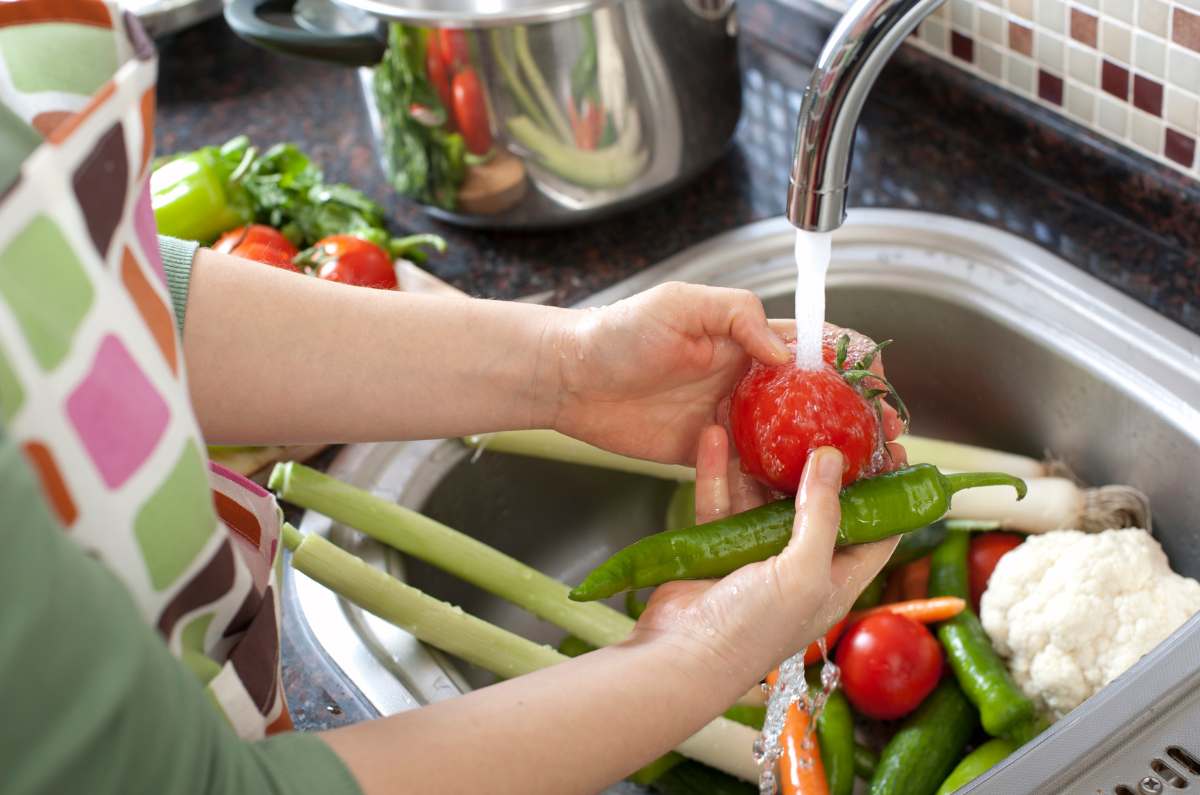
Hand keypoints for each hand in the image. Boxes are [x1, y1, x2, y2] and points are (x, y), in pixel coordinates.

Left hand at [549, 282, 905, 464]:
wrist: (571, 378)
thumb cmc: (618, 333)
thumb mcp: (681, 305)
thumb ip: (738, 317)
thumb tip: (785, 351)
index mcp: (747, 339)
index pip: (816, 347)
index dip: (853, 363)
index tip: (880, 385)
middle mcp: (748, 380)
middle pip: (817, 399)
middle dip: (858, 416)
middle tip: (889, 439)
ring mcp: (732, 420)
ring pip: (794, 438)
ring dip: (832, 455)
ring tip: (869, 474)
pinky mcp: (711, 455)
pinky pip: (755, 471)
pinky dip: (787, 483)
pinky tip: (813, 498)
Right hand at [631, 437, 899, 686]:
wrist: (679, 657)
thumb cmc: (751, 631)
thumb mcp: (804, 573)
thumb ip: (822, 515)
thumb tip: (834, 458)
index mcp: (837, 578)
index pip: (877, 528)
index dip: (887, 487)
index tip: (887, 443)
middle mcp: (801, 564)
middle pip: (819, 503)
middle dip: (822, 461)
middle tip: (825, 414)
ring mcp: (757, 554)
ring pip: (764, 495)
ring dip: (762, 458)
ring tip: (763, 415)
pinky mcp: (716, 546)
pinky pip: (721, 499)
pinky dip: (717, 470)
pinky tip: (715, 435)